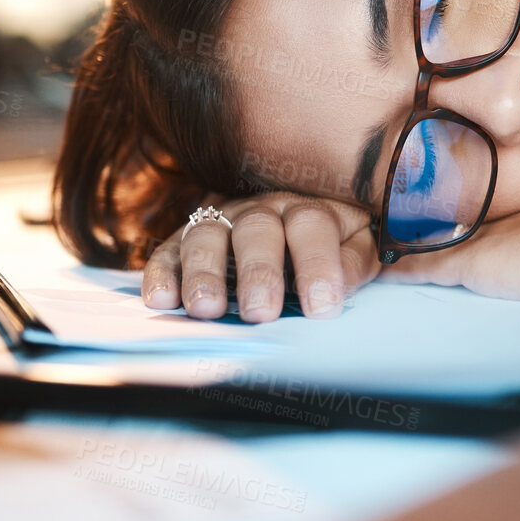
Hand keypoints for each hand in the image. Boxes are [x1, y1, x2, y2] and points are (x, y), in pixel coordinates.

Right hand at [141, 192, 380, 321]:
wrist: (297, 215)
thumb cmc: (334, 238)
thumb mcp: (358, 244)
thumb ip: (353, 261)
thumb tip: (337, 286)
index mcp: (308, 207)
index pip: (312, 227)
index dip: (317, 266)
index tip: (321, 307)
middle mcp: (261, 209)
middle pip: (256, 230)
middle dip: (257, 271)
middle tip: (259, 313)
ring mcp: (220, 221)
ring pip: (206, 236)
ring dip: (204, 272)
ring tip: (206, 309)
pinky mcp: (187, 239)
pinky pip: (169, 250)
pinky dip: (162, 273)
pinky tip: (161, 300)